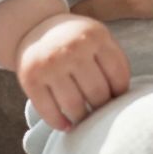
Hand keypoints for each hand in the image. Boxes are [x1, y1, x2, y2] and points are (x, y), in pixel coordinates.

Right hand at [14, 12, 131, 132]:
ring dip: (82, 118)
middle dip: (102, 108)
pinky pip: (48, 111)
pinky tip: (66, 125)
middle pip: (97, 93)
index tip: (116, 99)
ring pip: (74, 105)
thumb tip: (122, 99)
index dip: (120, 93)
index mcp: (95, 37)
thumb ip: (112, 61)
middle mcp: (72, 49)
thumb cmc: (76, 40)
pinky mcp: (30, 79)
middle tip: (100, 112)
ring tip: (85, 120)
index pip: (118, 74)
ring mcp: (50, 64)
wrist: (35, 28)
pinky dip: (59, 123)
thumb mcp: (98, 38)